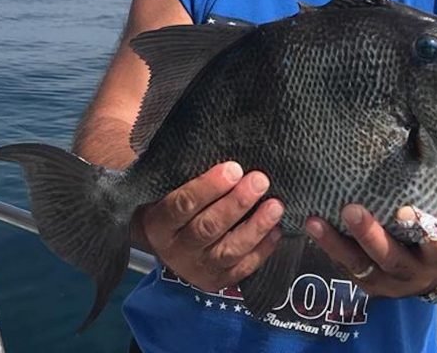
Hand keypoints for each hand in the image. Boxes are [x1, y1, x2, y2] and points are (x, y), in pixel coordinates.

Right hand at [135, 161, 284, 291]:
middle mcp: (176, 249)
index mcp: (159, 223)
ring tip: (275, 206)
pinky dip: (262, 250)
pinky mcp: (217, 281)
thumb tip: (220, 155)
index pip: (182, 205)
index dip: (208, 187)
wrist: (166, 242)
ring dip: (255, 227)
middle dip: (236, 203)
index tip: (234, 168)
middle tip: (260, 181)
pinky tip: (277, 230)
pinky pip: (242, 269)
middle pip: (207, 228)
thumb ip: (187, 173)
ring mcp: (197, 269)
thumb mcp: (169, 189)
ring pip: (228, 250)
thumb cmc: (173, 203)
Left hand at [304, 204, 436, 297]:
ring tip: (314, 223)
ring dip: (335, 244)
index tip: (406, 208)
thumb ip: (428, 197)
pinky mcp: (366, 285)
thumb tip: (415, 143)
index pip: (436, 243)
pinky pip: (345, 268)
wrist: (432, 272)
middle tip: (350, 210)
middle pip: (391, 257)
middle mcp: (413, 272)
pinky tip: (311, 227)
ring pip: (360, 266)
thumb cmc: (434, 229)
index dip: (424, 229)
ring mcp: (387, 283)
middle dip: (369, 235)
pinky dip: (328, 248)